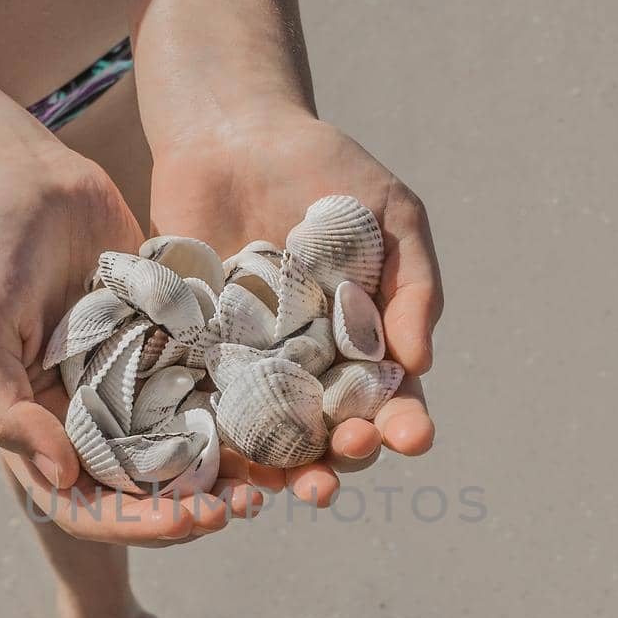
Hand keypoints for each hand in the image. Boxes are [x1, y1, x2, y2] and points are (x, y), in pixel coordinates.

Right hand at [0, 151, 245, 543]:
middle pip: (148, 486)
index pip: (89, 503)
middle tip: (243, 506)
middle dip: (194, 506)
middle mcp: (92, 414)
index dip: (137, 524)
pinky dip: (243, 403)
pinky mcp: (169, 337)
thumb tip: (63, 477)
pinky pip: (210, 382)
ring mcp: (134, 377)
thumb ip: (7, 413)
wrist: (15, 176)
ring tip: (273, 475)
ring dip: (229, 466)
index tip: (187, 524)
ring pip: (189, 442)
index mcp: (42, 429)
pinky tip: (282, 410)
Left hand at [148, 110, 440, 504]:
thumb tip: (421, 364)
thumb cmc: (325, 170)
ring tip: (291, 485)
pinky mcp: (196, 358)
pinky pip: (207, 410)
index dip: (403, 424)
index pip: (390, 400)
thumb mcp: (391, 214)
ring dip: (285, 470)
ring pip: (271, 439)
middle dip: (346, 455)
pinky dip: (216, 443)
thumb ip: (414, 285)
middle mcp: (310, 369)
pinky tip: (224, 461)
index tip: (411, 435)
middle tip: (348, 451)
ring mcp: (252, 368)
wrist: (231, 133)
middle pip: (333, 433)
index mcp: (365, 344)